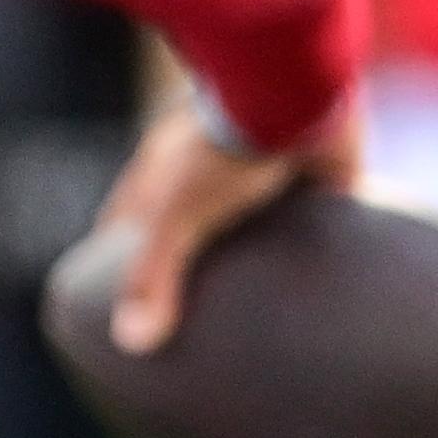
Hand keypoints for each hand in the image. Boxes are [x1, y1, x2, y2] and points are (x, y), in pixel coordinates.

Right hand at [94, 97, 361, 353]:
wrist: (295, 93)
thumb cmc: (223, 148)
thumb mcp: (178, 217)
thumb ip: (155, 279)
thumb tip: (131, 344)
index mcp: (163, 174)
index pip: (126, 222)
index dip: (115, 257)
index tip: (113, 299)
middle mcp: (208, 174)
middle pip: (187, 227)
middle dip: (187, 265)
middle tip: (192, 323)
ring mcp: (260, 175)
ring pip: (249, 228)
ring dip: (252, 261)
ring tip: (260, 318)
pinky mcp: (314, 182)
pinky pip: (310, 226)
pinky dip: (311, 252)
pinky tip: (323, 287)